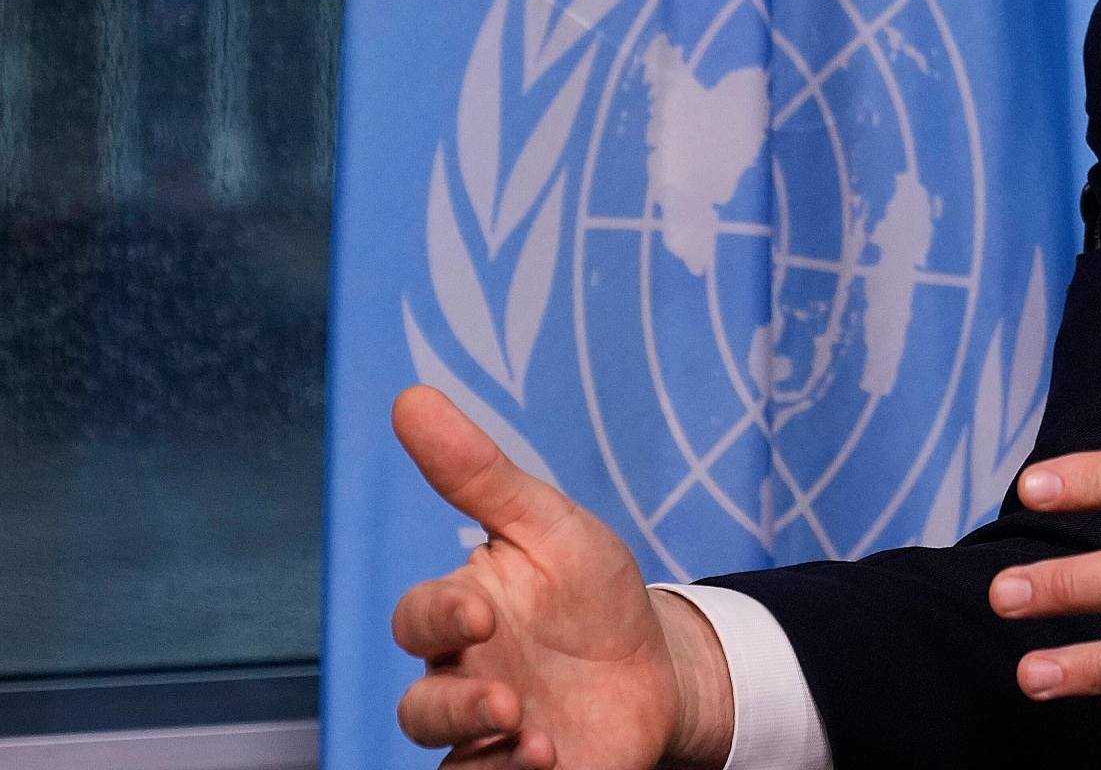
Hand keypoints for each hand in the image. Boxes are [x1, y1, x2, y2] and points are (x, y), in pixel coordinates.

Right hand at [387, 386, 735, 769]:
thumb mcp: (549, 525)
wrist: (660, 664)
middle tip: (506, 700)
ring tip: (534, 741)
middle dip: (454, 706)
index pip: (418, 618)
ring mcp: (490, 738)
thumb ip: (478, 474)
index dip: (437, 617)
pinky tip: (555, 760)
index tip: (479, 612)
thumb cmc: (591, 591)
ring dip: (481, 754)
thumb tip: (411, 396)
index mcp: (463, 615)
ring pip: (448, 759)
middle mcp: (464, 680)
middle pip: (419, 707)